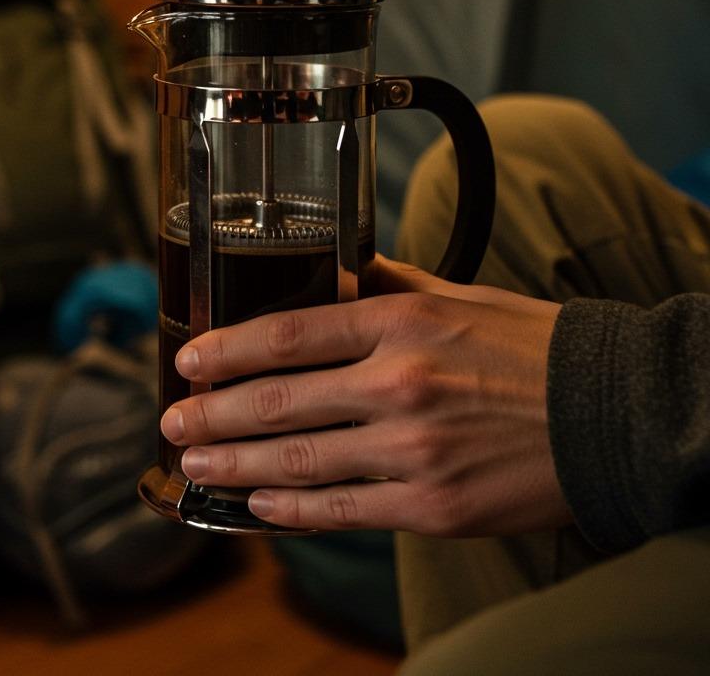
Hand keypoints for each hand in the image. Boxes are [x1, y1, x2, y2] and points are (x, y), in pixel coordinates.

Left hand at [160, 258, 571, 534]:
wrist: (608, 412)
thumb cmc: (529, 348)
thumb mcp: (455, 296)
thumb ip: (386, 284)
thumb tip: (333, 273)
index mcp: (401, 324)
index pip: (289, 333)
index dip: (227, 349)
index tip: (190, 360)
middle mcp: (398, 384)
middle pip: (279, 401)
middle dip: (214, 413)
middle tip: (174, 420)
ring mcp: (412, 450)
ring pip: (297, 460)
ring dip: (234, 463)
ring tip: (196, 462)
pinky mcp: (430, 506)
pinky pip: (341, 509)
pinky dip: (291, 508)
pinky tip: (257, 502)